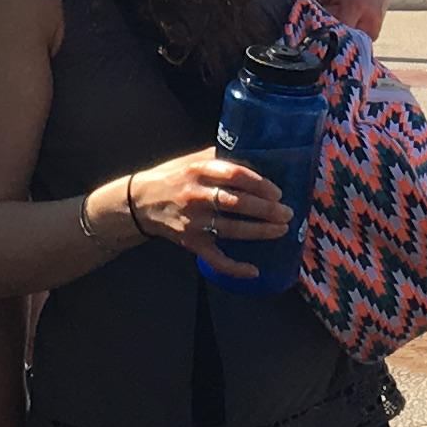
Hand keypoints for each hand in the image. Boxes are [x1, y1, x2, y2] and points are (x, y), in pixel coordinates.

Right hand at [123, 149, 288, 276]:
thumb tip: (256, 155)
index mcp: (198, 170)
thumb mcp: (192, 159)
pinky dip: (235, 267)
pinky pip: (215, 258)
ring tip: (281, 230)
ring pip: (231, 229)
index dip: (260, 183)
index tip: (277, 191)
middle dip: (266, 209)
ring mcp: (193, 221)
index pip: (235, 175)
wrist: (140, 202)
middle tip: (287, 213)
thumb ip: (220, 157)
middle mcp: (195, 195)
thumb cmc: (173, 177)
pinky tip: (254, 270)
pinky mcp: (190, 242)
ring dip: (260, 231)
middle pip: (237, 203)